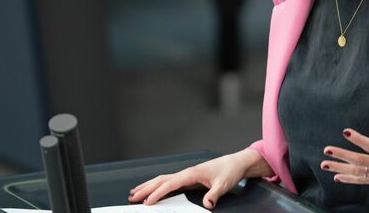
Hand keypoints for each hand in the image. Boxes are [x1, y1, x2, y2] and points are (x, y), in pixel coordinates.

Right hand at [128, 149, 270, 208]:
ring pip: (162, 179)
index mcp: (191, 173)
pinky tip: (154, 190)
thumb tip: (208, 204)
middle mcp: (186, 172)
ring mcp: (186, 174)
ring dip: (148, 186)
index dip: (157, 193)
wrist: (235, 163)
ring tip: (135, 192)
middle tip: (132, 197)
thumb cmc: (229, 171)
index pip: (170, 184)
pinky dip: (157, 186)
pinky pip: (168, 182)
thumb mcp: (223, 185)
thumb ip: (214, 195)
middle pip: (161, 180)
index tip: (147, 202)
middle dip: (145, 188)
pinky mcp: (188, 178)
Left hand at [320, 113, 368, 194]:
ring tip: (324, 164)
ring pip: (358, 172)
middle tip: (327, 149)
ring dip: (339, 168)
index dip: (359, 139)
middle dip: (342, 155)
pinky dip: (349, 179)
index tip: (346, 132)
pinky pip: (362, 181)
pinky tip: (336, 176)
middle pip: (360, 161)